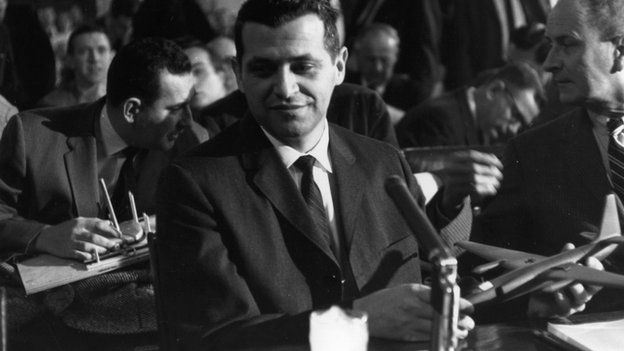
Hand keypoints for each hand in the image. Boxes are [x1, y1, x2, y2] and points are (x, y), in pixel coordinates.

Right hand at [33, 217, 124, 260]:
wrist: (46, 237)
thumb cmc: (66, 229)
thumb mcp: (79, 222)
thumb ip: (93, 222)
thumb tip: (109, 224)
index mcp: (81, 222)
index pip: (99, 225)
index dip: (111, 230)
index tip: (119, 235)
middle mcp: (76, 231)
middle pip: (95, 237)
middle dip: (107, 242)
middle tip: (115, 246)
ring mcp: (71, 242)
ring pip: (88, 247)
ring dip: (99, 250)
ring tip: (106, 251)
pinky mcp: (67, 251)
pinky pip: (79, 255)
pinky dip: (88, 256)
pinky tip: (93, 256)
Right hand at [353, 284, 474, 340]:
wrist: (366, 313)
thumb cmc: (384, 300)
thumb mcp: (404, 290)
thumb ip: (422, 294)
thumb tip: (443, 298)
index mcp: (412, 292)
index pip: (440, 297)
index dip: (457, 303)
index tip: (469, 307)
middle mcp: (411, 306)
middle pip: (441, 314)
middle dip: (458, 320)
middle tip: (469, 322)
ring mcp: (408, 321)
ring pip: (436, 327)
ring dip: (452, 331)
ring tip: (462, 332)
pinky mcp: (405, 335)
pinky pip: (426, 338)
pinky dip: (438, 338)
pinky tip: (446, 339)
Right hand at [431, 151, 502, 211]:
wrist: (450, 196)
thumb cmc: (463, 179)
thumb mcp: (469, 169)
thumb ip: (479, 162)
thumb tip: (495, 158)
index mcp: (453, 158)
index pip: (471, 155)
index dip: (487, 158)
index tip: (499, 165)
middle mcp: (449, 168)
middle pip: (473, 167)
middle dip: (489, 171)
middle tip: (500, 176)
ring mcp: (450, 179)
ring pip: (473, 178)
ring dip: (488, 180)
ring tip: (497, 183)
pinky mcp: (454, 191)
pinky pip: (472, 189)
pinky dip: (485, 190)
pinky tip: (492, 190)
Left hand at [527, 243, 602, 317]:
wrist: (536, 300)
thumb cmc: (551, 281)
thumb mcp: (556, 268)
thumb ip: (563, 258)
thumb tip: (569, 246)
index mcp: (584, 283)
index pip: (596, 276)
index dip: (596, 268)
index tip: (589, 259)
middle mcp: (583, 294)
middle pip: (592, 287)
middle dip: (588, 278)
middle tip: (580, 268)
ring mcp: (574, 304)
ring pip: (581, 298)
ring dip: (576, 289)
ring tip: (571, 283)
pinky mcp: (563, 311)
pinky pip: (565, 306)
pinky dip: (562, 299)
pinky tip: (557, 292)